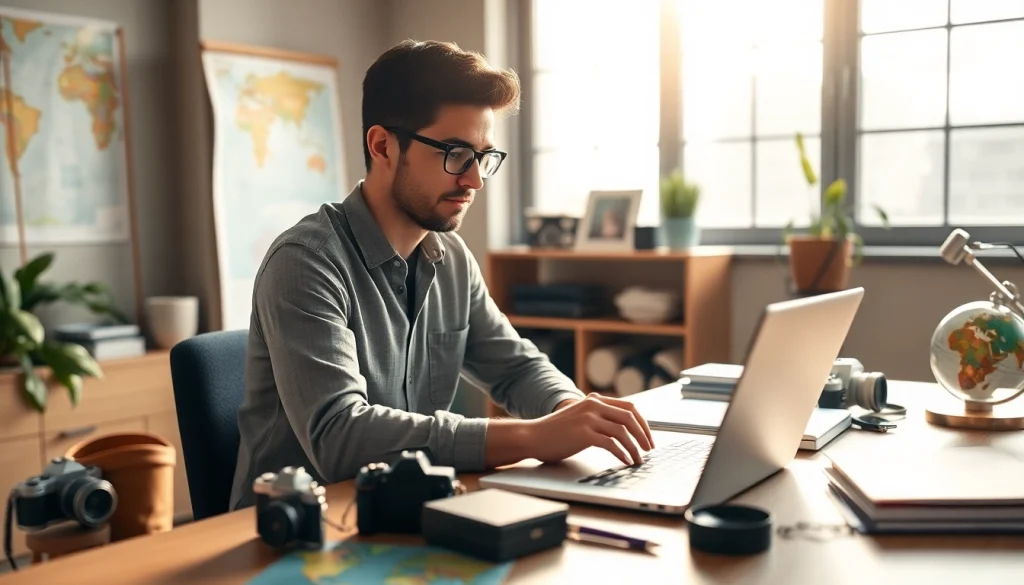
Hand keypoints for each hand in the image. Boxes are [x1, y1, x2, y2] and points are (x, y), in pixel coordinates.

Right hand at [526, 393, 653, 466]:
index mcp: (594, 400)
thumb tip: (623, 431)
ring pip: (622, 431)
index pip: (629, 407)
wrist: (532, 436)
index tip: (647, 437)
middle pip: (629, 417)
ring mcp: (588, 418)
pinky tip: (625, 461)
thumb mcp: (579, 417)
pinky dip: (622, 454)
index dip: (643, 423)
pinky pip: (611, 444)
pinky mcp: (583, 433)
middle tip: (649, 449)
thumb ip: (598, 418)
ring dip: (635, 448)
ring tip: (639, 460)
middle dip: (643, 435)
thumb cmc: (555, 432)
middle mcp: (593, 405)